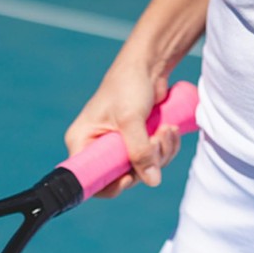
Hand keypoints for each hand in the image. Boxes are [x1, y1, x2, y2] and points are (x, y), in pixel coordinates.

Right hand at [64, 65, 180, 197]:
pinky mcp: (139, 145)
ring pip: (145, 170)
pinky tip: (170, 130)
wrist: (148, 67)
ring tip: (167, 129)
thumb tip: (152, 181)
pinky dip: (167, 148)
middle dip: (147, 161)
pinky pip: (156, 160)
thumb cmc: (128, 85)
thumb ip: (140, 151)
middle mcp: (98, 148)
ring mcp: (120, 148)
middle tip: (156, 140)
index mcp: (83, 142)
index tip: (130, 175)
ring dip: (162, 152)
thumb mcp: (131, 119)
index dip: (112, 185)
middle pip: (124, 177)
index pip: (91, 180)